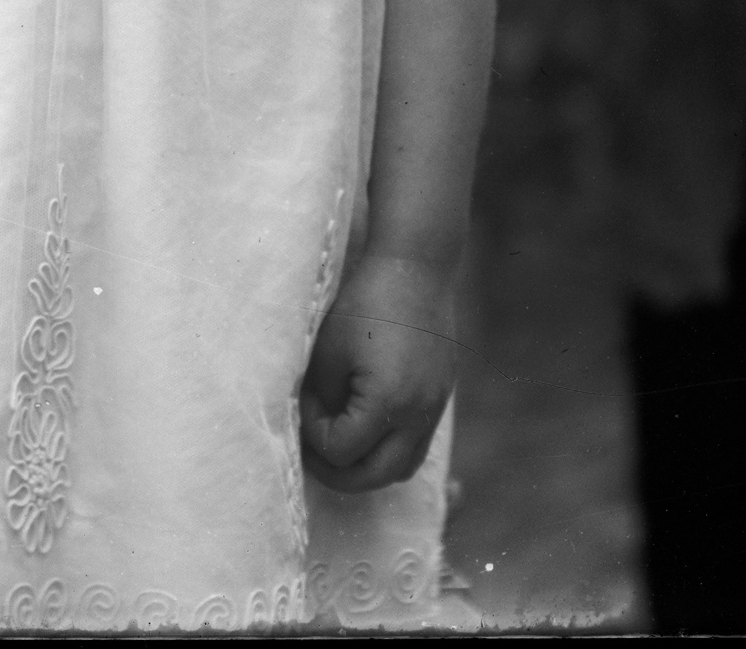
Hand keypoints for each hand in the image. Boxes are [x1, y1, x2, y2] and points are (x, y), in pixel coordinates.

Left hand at [299, 251, 458, 493]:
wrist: (415, 269)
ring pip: (402, 468)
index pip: (342, 451)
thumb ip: (319, 398)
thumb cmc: (365, 303)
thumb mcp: (329, 351)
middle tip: (314, 456)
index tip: (305, 405)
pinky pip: (417, 444)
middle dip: (340, 473)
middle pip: (376, 476)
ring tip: (341, 448)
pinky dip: (390, 449)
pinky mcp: (440, 398)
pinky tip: (367, 428)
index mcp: (387, 405)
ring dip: (369, 468)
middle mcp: (417, 416)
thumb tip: (313, 428)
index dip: (314, 436)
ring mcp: (434, 410)